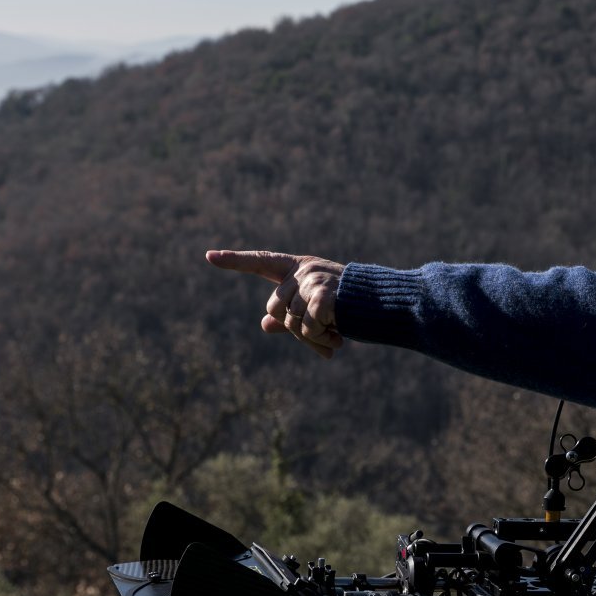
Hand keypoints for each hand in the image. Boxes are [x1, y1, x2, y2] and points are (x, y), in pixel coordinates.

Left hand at [206, 249, 345, 358]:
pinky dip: (322, 338)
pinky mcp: (325, 296)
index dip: (235, 261)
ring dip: (313, 338)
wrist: (386, 306)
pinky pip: (308, 328)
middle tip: (322, 333)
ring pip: (291, 322)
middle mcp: (304, 270)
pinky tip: (339, 336)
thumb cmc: (352, 307)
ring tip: (335, 335)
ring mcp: (314, 281)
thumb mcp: (318, 309)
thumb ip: (291, 315)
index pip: (262, 262)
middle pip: (275, 308)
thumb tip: (265, 324)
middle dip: (295, 328)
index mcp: (299, 268)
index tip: (209, 257)